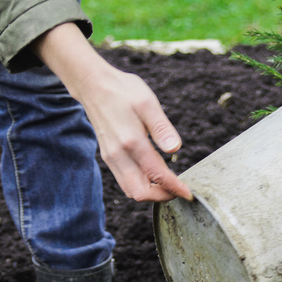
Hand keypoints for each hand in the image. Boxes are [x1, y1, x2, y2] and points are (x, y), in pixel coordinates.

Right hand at [35, 24, 191, 202]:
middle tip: (179, 191)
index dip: (174, 188)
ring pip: (130, 190)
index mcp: (131, 142)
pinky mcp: (108, 157)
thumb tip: (175, 149)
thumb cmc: (123, 91)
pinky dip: (141, 185)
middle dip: (162, 196)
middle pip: (139, 192)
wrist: (93, 85)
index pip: (156, 175)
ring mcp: (110, 157)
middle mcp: (118, 154)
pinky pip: (124, 181)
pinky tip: (155, 177)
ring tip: (170, 186)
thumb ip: (161, 128)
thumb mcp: (148, 103)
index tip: (189, 193)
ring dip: (151, 193)